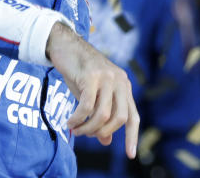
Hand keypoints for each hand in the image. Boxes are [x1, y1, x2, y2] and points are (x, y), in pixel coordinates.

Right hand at [46, 21, 139, 158]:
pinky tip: (70, 122)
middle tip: (87, 135)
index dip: (132, 136)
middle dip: (103, 131)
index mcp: (123, 85)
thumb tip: (106, 140)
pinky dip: (78, 119)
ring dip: (88, 128)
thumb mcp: (92, 96)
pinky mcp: (91, 75)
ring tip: (76, 130)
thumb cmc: (79, 71)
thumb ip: (100, 116)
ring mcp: (106, 77)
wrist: (65, 45)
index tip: (130, 155)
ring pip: (103, 114)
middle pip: (120, 117)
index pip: (133, 116)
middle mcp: (119, 80)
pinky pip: (86, 106)